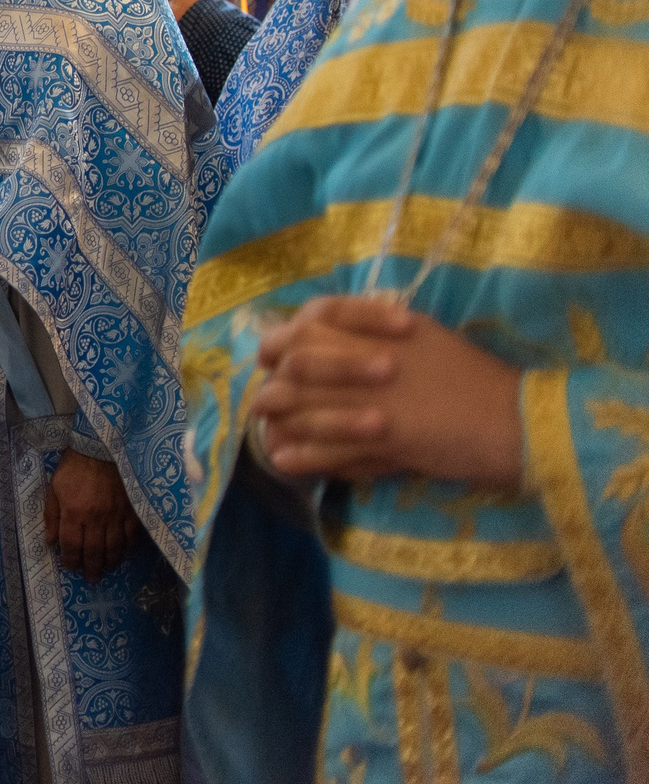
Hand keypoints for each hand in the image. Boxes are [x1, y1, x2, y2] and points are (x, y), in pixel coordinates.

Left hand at [43, 451, 137, 582]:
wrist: (101, 447)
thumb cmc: (73, 467)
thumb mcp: (54, 488)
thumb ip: (52, 516)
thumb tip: (51, 542)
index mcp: (74, 512)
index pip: (71, 546)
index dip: (70, 560)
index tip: (70, 568)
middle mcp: (95, 519)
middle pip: (94, 552)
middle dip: (91, 569)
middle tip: (91, 579)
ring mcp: (116, 516)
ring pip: (114, 548)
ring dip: (109, 563)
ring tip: (105, 569)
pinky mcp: (132, 511)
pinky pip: (131, 536)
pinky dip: (127, 548)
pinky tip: (122, 553)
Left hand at [249, 295, 522, 486]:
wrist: (518, 421)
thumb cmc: (475, 379)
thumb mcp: (423, 339)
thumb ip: (374, 334)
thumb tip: (328, 337)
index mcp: (379, 328)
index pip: (310, 321)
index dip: (284, 340)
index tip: (274, 357)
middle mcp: (369, 356)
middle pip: (294, 363)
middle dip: (274, 383)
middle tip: (265, 400)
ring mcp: (372, 397)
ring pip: (303, 408)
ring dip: (280, 422)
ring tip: (267, 435)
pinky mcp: (383, 437)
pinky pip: (326, 448)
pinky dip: (301, 455)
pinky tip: (284, 461)